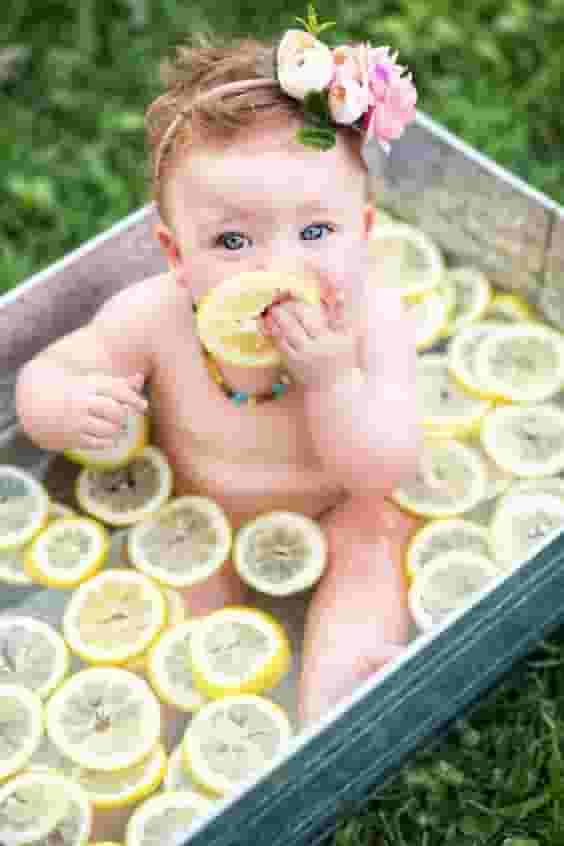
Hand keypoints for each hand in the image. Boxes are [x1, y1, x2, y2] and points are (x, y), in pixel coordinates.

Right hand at [63, 370, 147, 449]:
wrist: (38, 405)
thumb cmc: (76, 393)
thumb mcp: (94, 384)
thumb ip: (119, 383)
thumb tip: (140, 378)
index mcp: (89, 385)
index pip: (117, 390)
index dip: (133, 398)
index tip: (143, 406)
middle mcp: (82, 402)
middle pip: (115, 411)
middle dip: (123, 416)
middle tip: (120, 417)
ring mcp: (76, 421)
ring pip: (110, 429)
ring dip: (117, 431)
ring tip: (114, 428)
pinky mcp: (72, 437)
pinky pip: (99, 444)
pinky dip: (108, 442)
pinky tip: (107, 437)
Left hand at [259, 273, 357, 390]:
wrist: (336, 385)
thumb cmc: (343, 357)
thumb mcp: (347, 335)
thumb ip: (340, 314)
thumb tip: (339, 294)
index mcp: (328, 340)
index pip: (309, 321)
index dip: (297, 309)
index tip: (290, 301)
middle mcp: (314, 350)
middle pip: (293, 329)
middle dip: (281, 315)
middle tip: (274, 306)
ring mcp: (302, 359)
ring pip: (284, 339)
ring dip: (274, 326)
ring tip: (269, 316)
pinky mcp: (294, 366)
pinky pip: (281, 350)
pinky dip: (275, 338)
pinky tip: (271, 329)